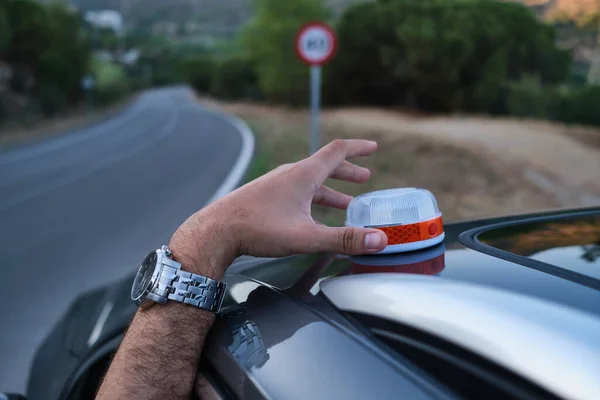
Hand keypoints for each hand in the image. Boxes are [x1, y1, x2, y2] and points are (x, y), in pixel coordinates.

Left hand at [169, 139, 387, 275]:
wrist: (216, 230)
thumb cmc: (259, 228)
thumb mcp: (307, 237)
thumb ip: (344, 239)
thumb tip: (379, 240)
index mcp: (304, 175)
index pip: (337, 151)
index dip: (358, 148)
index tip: (373, 147)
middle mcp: (290, 174)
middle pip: (325, 166)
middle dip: (347, 172)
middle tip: (364, 178)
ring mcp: (275, 184)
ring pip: (310, 182)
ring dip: (330, 190)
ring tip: (344, 204)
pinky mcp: (265, 197)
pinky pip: (296, 192)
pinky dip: (312, 199)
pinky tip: (311, 217)